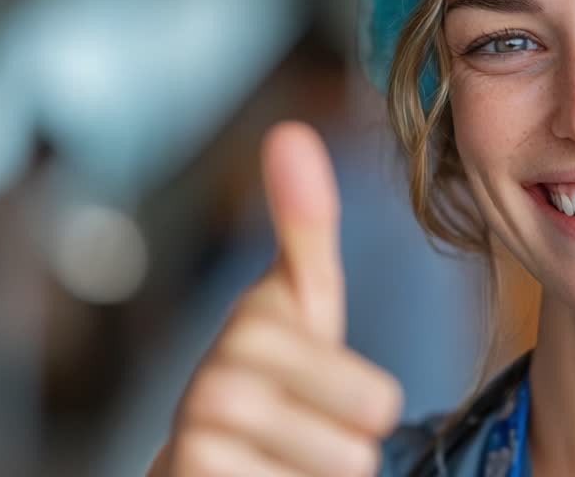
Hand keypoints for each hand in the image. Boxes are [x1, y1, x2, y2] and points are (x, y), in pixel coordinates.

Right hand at [152, 122, 402, 475]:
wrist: (203, 457)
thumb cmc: (273, 377)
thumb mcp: (301, 304)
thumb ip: (304, 227)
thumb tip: (289, 131)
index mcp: (255, 331)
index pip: (378, 404)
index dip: (368, 413)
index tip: (321, 394)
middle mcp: (213, 386)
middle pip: (359, 449)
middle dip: (348, 452)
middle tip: (309, 435)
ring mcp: (196, 443)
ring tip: (284, 460)